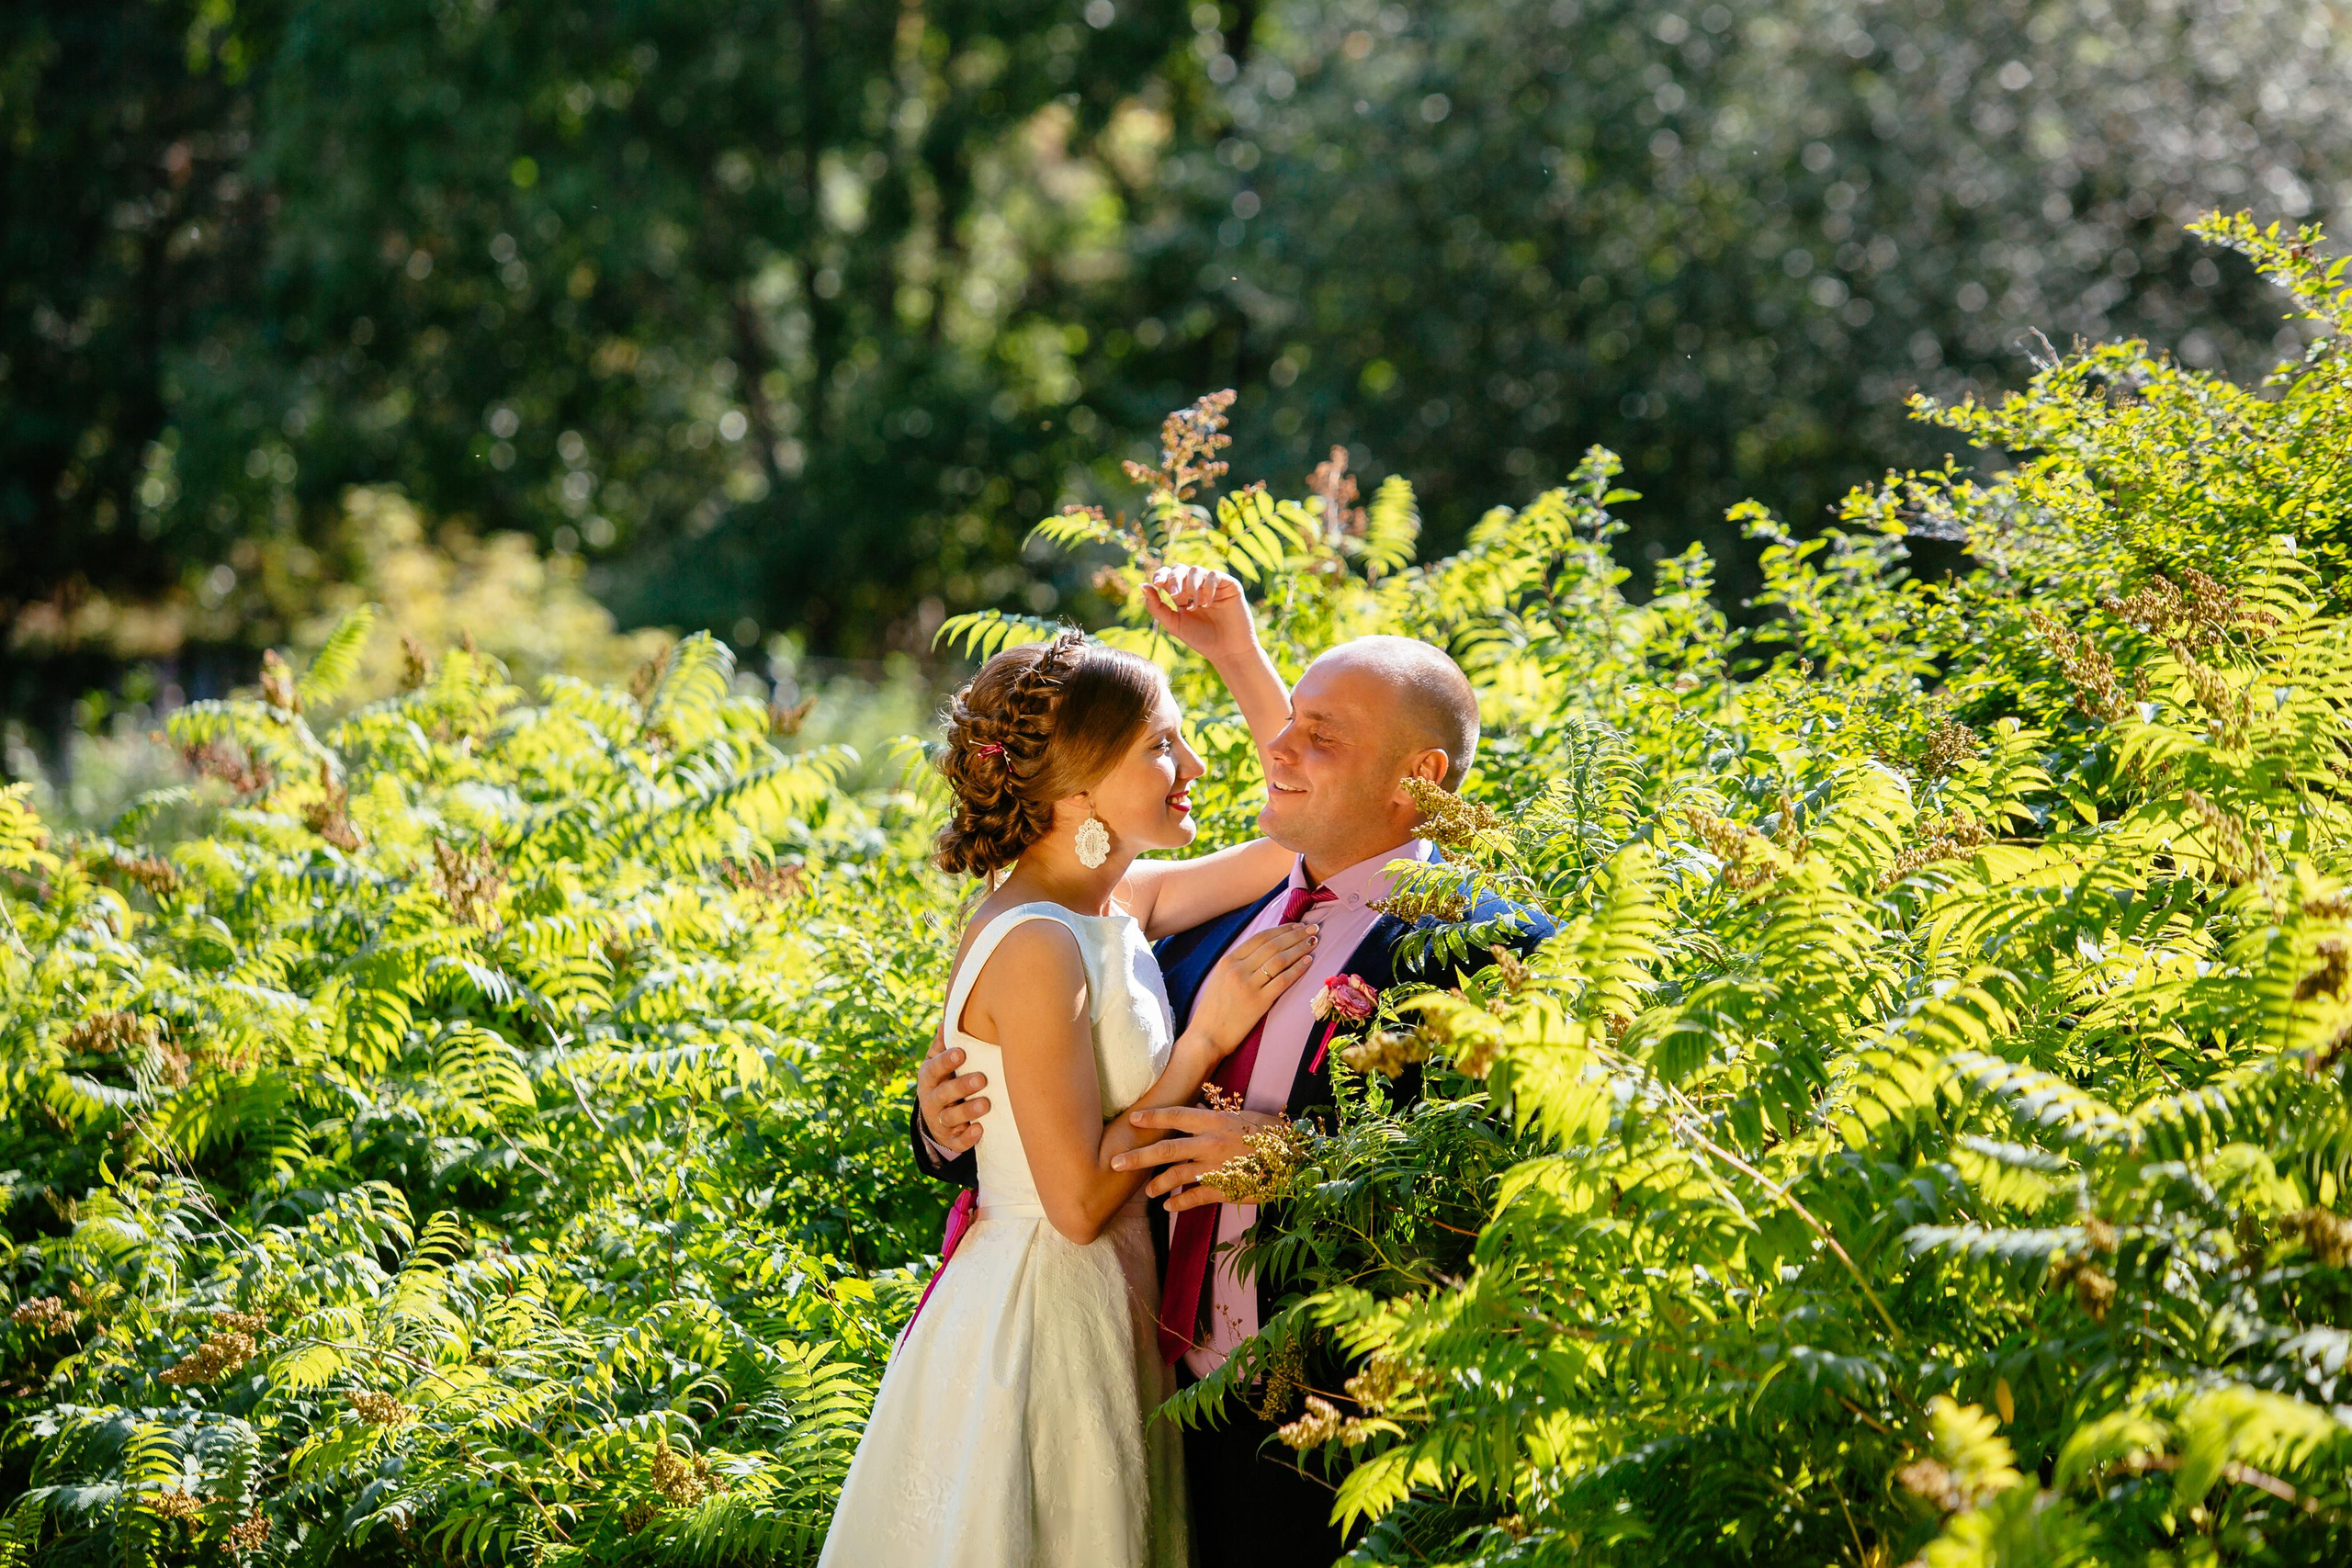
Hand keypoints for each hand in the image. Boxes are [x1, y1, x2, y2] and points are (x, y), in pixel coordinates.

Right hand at [918, 1043, 989, 1156]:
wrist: (935, 1116)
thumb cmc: (943, 1079)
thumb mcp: (938, 1062)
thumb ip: (943, 1045)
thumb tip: (946, 1021)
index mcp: (928, 1077)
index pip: (934, 1068)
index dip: (946, 1062)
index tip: (961, 1053)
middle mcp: (931, 1100)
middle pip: (943, 1094)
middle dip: (961, 1087)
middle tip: (981, 1079)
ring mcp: (939, 1121)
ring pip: (950, 1118)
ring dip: (967, 1111)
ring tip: (985, 1104)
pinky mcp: (950, 1139)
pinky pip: (957, 1141)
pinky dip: (968, 1138)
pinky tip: (980, 1130)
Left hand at [1112, 1105, 1277, 1208]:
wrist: (1293, 1160)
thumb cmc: (1269, 1134)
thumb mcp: (1242, 1116)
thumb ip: (1216, 1114)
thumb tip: (1196, 1104)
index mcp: (1214, 1122)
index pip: (1176, 1116)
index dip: (1152, 1118)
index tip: (1132, 1119)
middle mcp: (1210, 1143)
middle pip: (1165, 1149)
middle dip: (1137, 1157)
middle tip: (1116, 1163)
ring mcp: (1215, 1167)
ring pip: (1175, 1176)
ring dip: (1157, 1184)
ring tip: (1147, 1191)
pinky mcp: (1223, 1189)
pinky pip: (1194, 1198)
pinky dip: (1179, 1203)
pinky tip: (1168, 1207)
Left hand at [1142, 565, 1255, 666]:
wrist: (1227, 650)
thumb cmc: (1201, 639)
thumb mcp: (1174, 624)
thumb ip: (1156, 606)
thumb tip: (1142, 586)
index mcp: (1181, 595)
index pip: (1167, 576)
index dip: (1160, 574)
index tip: (1157, 583)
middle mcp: (1196, 587)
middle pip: (1180, 569)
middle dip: (1175, 578)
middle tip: (1175, 594)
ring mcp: (1212, 585)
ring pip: (1196, 569)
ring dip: (1191, 586)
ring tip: (1195, 606)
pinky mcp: (1229, 585)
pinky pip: (1214, 575)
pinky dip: (1208, 587)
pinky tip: (1208, 603)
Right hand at [1188, 922, 1318, 1053]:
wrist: (1206, 1036)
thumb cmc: (1214, 1010)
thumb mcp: (1220, 978)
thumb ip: (1239, 964)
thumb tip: (1265, 951)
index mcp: (1228, 960)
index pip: (1260, 938)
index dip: (1281, 929)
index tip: (1297, 925)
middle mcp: (1238, 969)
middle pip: (1273, 945)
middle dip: (1295, 934)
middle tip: (1313, 929)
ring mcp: (1248, 985)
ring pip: (1280, 959)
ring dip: (1299, 948)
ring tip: (1314, 943)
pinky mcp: (1259, 1002)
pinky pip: (1283, 980)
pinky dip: (1298, 969)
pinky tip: (1308, 962)